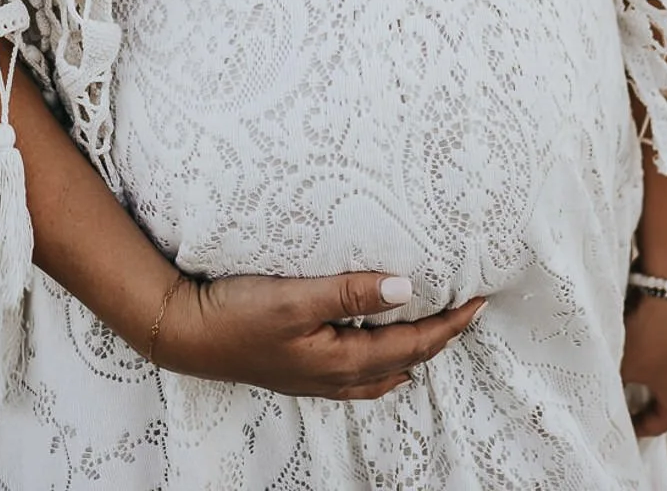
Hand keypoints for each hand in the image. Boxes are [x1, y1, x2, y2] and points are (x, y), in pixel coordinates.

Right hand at [151, 272, 486, 400]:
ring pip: (385, 371)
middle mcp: (336, 377)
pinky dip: (384, 361)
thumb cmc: (237, 315)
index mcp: (342, 360)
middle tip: (468, 311)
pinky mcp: (303, 370)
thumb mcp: (294, 299)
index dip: (450, 324)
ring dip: (415, 351)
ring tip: (437, 330)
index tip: (479, 301)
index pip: (414, 343)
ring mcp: (319, 378)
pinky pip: (360, 375)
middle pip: (406, 359)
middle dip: (441, 338)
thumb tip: (407, 288)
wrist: (187, 334)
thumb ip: (351, 292)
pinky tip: (381, 353)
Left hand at [622, 293, 666, 436]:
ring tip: (622, 372)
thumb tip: (611, 391)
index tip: (615, 423)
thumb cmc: (648, 333)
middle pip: (664, 404)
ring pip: (666, 379)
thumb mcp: (625, 366)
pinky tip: (635, 348)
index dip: (633, 427)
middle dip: (640, 402)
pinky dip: (653, 359)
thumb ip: (618, 386)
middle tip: (616, 399)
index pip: (656, 426)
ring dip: (646, 379)